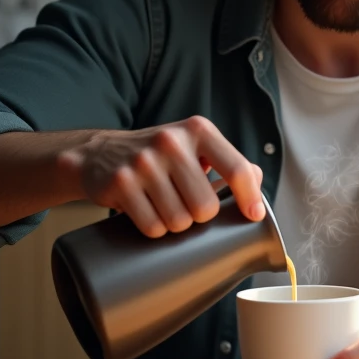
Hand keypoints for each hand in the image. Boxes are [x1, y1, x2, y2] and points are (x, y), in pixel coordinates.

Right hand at [57, 115, 263, 237]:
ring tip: (163, 205)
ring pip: (179, 221)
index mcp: (198, 130)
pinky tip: (146, 210)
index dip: (249, 197)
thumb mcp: (195, 147)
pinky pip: (152, 227)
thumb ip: (228, 161)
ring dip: (175, 223)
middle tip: (185, 202)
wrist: (102, 153)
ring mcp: (144, 162)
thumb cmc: (161, 156)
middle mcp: (172, 141)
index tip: (254, 216)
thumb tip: (256, 180)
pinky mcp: (121, 183)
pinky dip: (153, 228)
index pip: (236, 168)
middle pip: (206, 207)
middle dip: (199, 215)